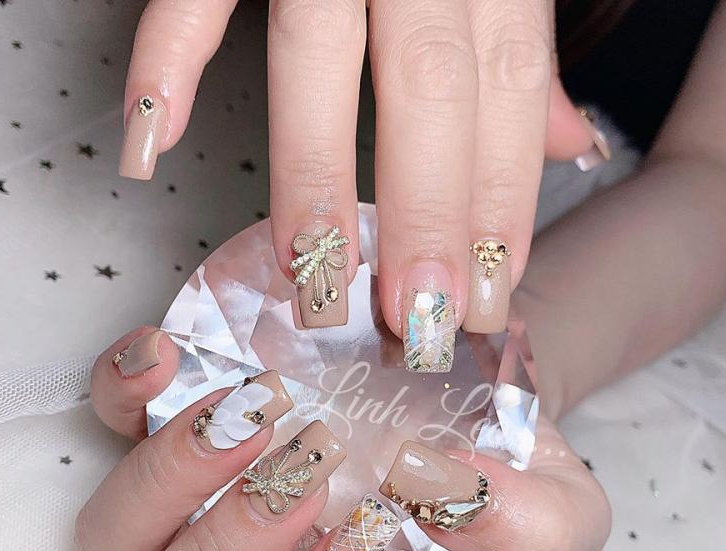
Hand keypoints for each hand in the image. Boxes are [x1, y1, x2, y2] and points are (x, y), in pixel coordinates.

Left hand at [77, 327, 609, 550]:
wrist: (465, 370)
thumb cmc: (500, 459)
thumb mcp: (557, 506)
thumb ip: (526, 531)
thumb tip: (447, 489)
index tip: (368, 541)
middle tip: (313, 463)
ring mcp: (195, 499)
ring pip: (112, 542)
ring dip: (170, 482)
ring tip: (260, 408)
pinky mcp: (173, 413)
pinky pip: (102, 419)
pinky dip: (120, 392)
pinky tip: (174, 359)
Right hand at [118, 1, 604, 340]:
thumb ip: (526, 57)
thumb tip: (571, 146)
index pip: (505, 99)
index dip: (500, 205)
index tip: (485, 296)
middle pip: (428, 89)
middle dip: (425, 214)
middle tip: (414, 320)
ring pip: (320, 54)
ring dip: (312, 174)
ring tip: (311, 276)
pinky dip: (167, 56)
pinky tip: (154, 140)